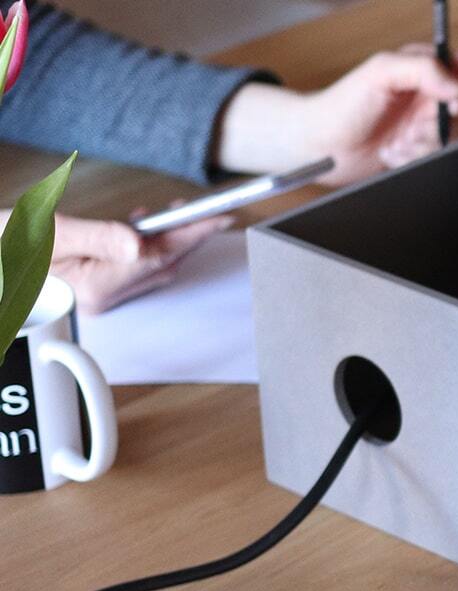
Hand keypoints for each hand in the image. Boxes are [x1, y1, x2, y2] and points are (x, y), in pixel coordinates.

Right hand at [0, 210, 229, 314]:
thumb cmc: (9, 246)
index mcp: (97, 286)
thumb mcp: (52, 231)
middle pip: (164, 263)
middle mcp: (104, 297)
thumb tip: (137, 242)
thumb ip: (98, 236)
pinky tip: (146, 226)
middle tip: (210, 210)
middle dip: (189, 235)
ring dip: (170, 239)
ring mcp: (101, 295)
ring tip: (181, 213)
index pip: (160, 256)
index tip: (221, 217)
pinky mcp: (97, 288)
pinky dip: (149, 245)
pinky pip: (136, 267)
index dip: (194, 234)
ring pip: (153, 265)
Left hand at [216, 46, 457, 185]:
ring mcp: (429, 123)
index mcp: (426, 68)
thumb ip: (422, 69)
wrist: (321, 147)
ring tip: (398, 141)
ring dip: (425, 145)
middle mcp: (432, 94)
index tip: (450, 105)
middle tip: (413, 127)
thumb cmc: (340, 105)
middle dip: (440, 125)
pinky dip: (416, 160)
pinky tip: (394, 153)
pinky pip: (441, 159)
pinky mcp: (424, 150)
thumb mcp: (380, 72)